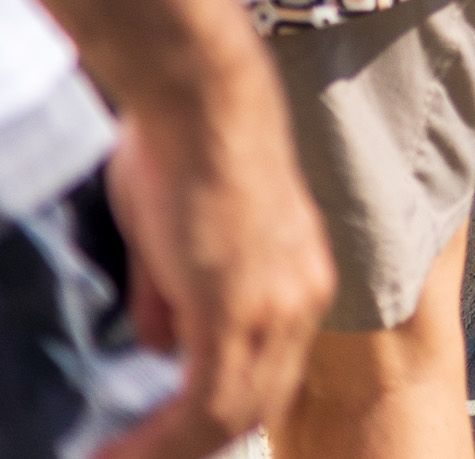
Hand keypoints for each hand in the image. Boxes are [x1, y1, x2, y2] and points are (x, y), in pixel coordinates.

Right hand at [99, 66, 332, 458]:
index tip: (163, 437)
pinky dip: (161, 441)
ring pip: (231, 413)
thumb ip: (174, 298)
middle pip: (255, 403)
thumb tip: (163, 347)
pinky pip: (206, 403)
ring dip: (168, 449)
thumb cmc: (182, 152)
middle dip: (191, 443)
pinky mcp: (239, 308)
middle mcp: (302, 297)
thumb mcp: (175, 242)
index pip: (267, 372)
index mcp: (298, 277)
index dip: (213, 413)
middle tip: (131, 458)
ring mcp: (277, 305)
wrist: (200, 104)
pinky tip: (119, 454)